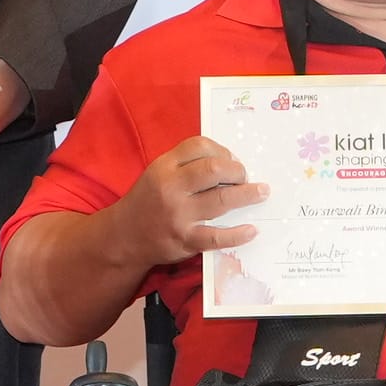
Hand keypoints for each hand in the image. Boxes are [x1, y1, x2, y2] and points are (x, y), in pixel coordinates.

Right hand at [112, 135, 265, 263]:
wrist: (124, 236)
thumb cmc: (148, 201)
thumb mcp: (158, 173)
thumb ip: (186, 164)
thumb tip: (229, 162)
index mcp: (164, 167)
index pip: (199, 146)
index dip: (221, 150)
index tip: (231, 159)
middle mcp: (171, 188)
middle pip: (214, 170)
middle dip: (237, 171)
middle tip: (245, 177)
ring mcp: (178, 215)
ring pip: (221, 200)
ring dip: (247, 195)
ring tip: (260, 193)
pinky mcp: (184, 240)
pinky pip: (217, 236)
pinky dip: (238, 234)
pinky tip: (251, 230)